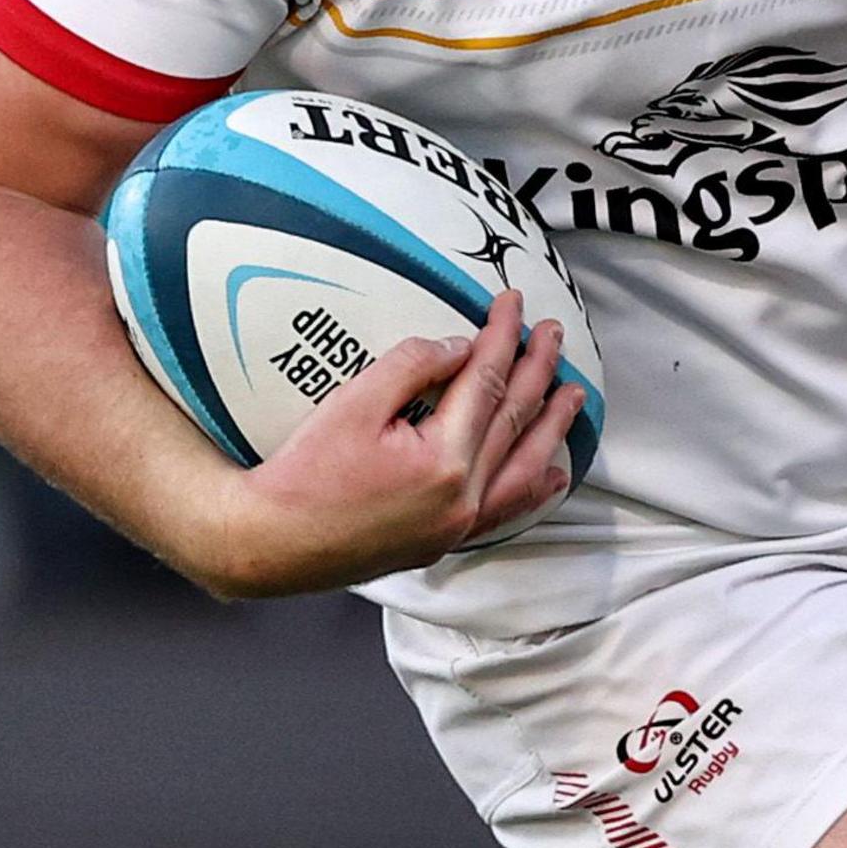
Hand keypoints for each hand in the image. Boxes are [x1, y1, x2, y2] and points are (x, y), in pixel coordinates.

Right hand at [200, 290, 584, 597]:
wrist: (273, 544)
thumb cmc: (304, 475)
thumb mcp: (354, 403)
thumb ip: (412, 367)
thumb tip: (459, 348)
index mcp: (445, 461)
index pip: (487, 381)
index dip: (502, 337)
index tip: (513, 303)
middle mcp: (463, 498)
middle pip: (514, 420)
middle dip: (537, 370)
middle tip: (553, 333)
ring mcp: (457, 525)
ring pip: (523, 468)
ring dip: (551, 427)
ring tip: (573, 395)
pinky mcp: (443, 541)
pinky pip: (505, 511)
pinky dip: (532, 488)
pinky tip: (551, 474)